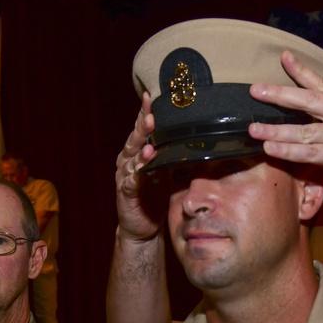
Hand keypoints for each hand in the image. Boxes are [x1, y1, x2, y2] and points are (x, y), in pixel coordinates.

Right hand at [115, 92, 164, 240]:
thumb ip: (172, 153)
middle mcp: (129, 160)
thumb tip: (196, 136)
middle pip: (135, 140)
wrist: (142, 225)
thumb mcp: (166, 170)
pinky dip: (137, 175)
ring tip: (149, 142)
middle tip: (150, 115)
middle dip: (142, 128)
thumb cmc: (154, 195)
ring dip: (141, 150)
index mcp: (138, 152)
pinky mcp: (127, 193)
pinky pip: (132, 182)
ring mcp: (126, 176)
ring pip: (133, 159)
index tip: (151, 97)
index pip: (142, 130)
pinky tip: (142, 169)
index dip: (145, 113)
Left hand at [247, 51, 322, 212]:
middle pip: (309, 100)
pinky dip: (288, 150)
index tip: (284, 57)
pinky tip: (271, 147)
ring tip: (254, 128)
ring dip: (275, 128)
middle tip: (256, 90)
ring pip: (304, 129)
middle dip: (280, 94)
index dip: (302, 71)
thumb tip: (320, 123)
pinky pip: (310, 152)